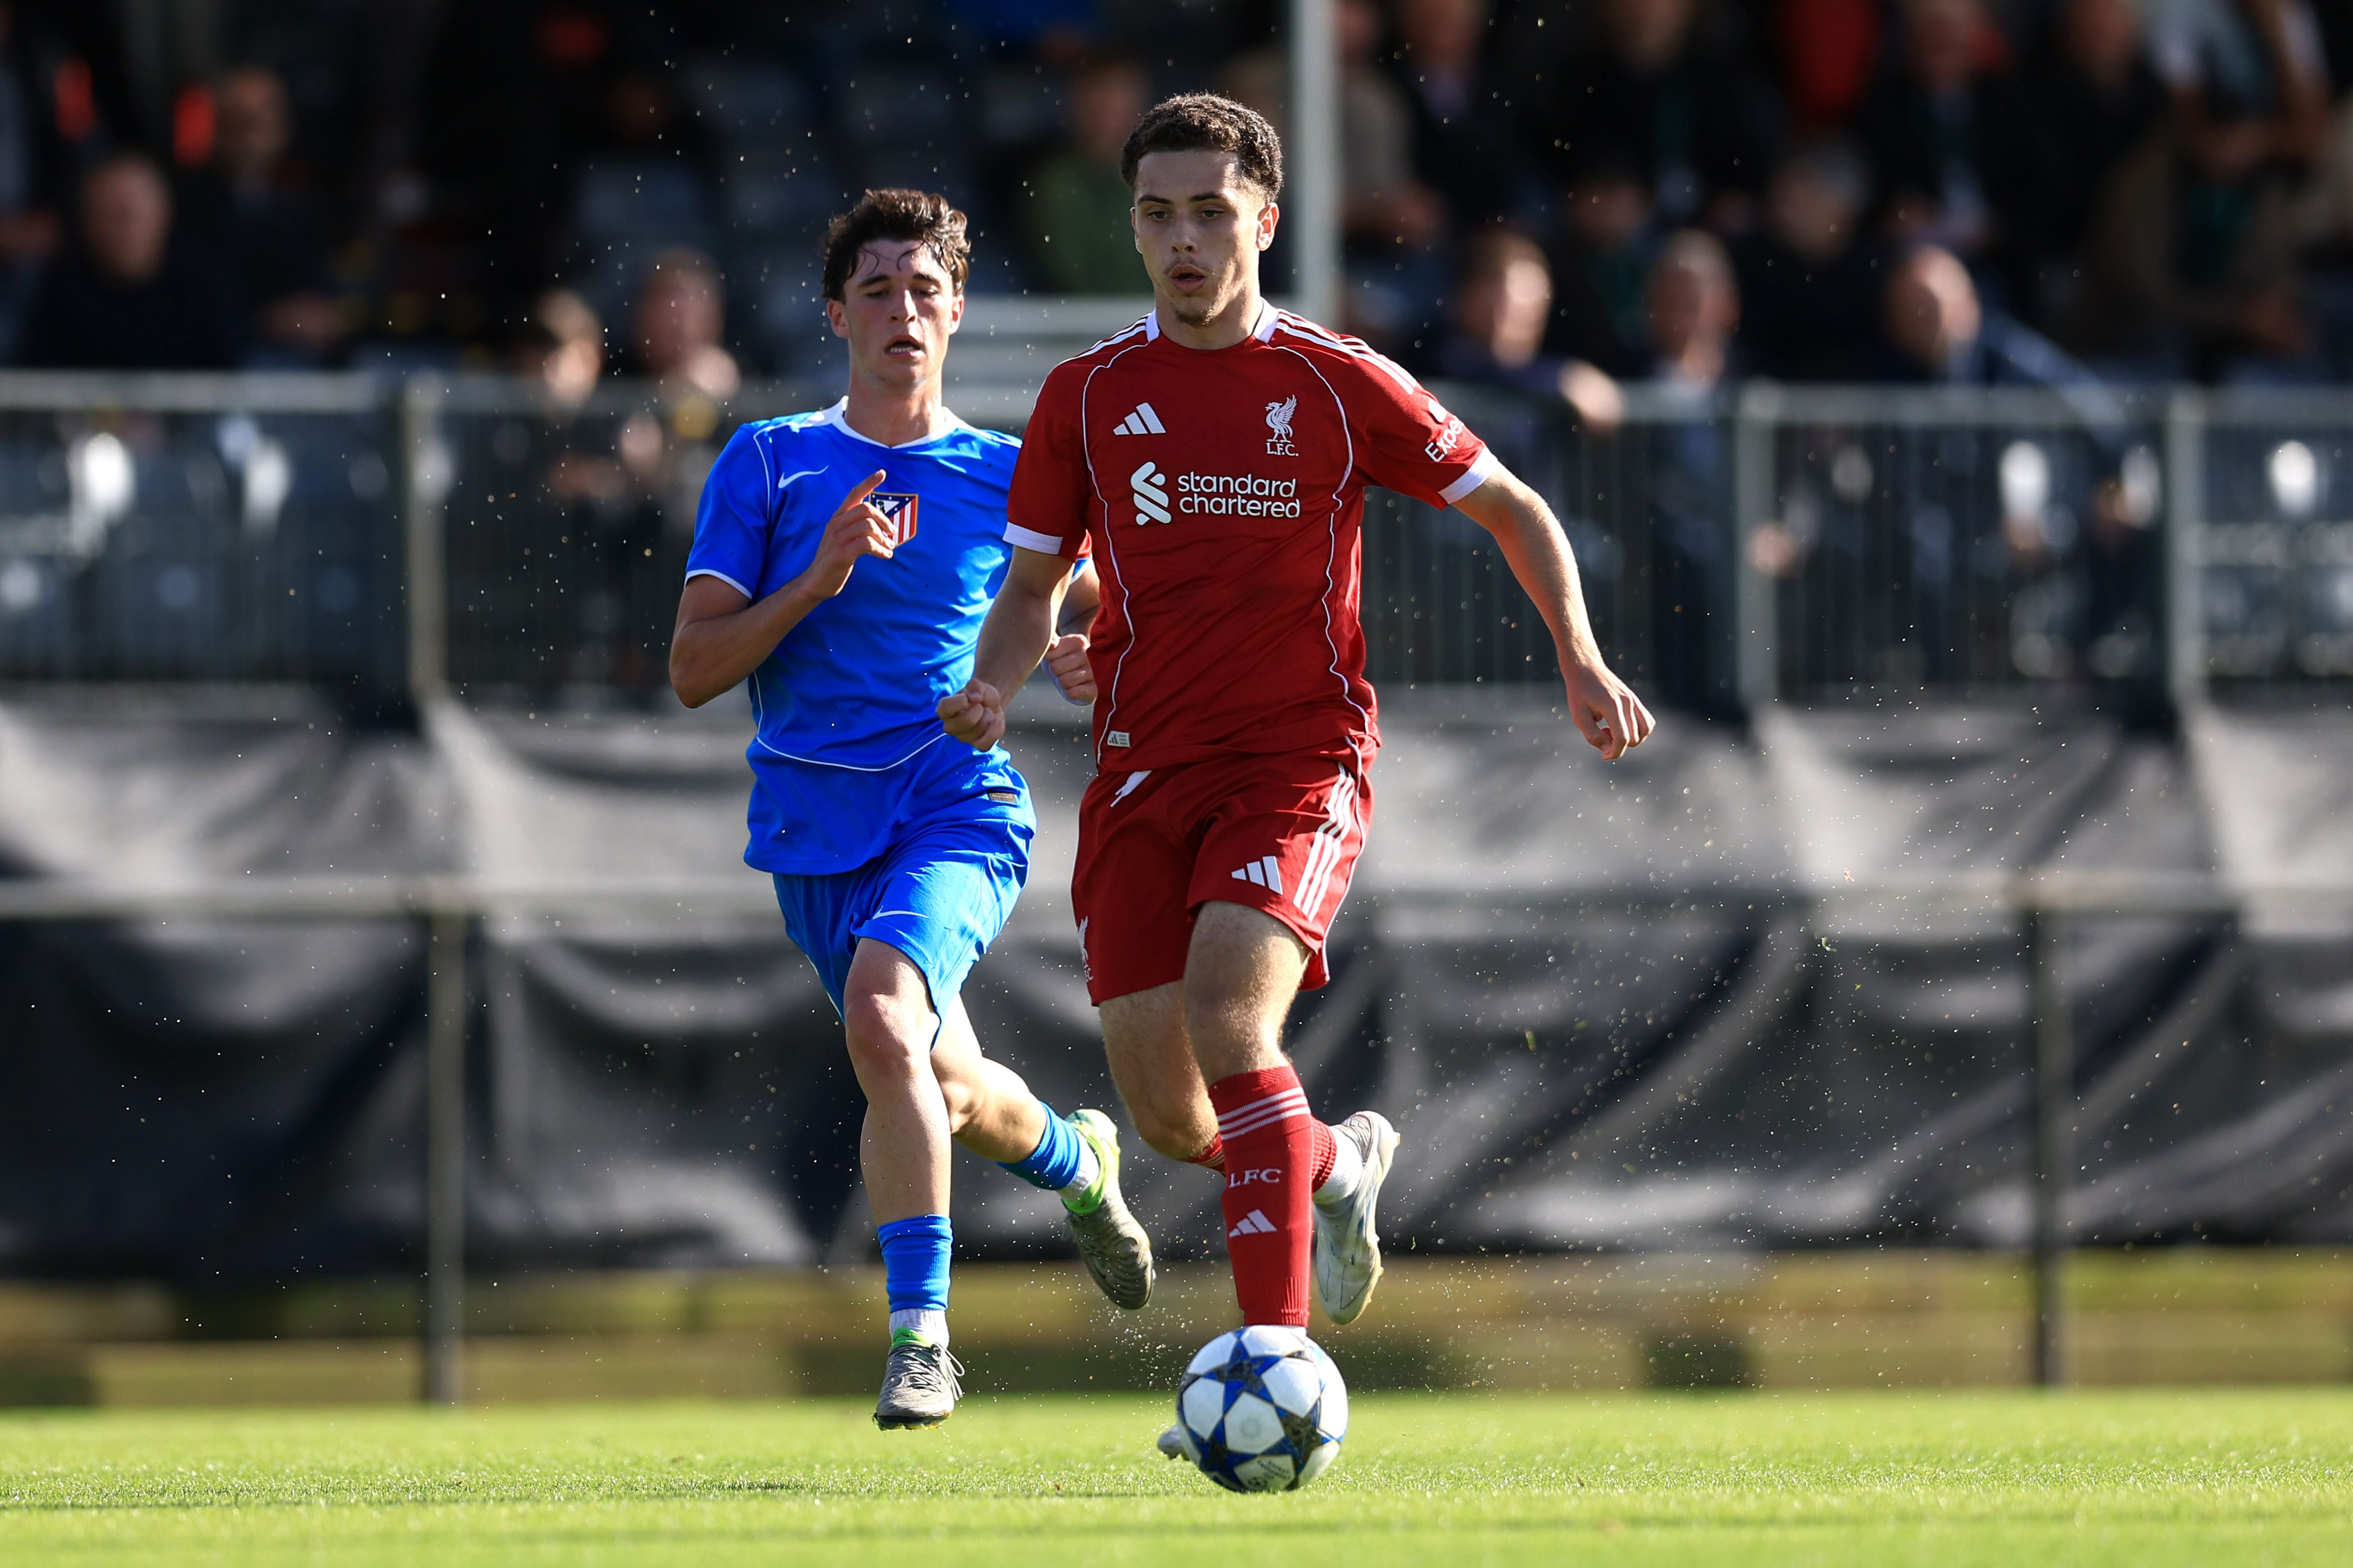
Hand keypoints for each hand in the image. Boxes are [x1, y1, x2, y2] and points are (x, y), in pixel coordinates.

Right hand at [796, 471, 893, 599]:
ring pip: (868, 526)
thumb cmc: (835, 559)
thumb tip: (884, 527)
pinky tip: (885, 556)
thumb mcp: (844, 539)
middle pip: (866, 509)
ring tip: (889, 548)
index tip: (882, 472)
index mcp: (838, 518)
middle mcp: (836, 524)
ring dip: (884, 538)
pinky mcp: (841, 553)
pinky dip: (880, 550)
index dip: (868, 482)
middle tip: (893, 533)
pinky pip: (867, 544)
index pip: (853, 494)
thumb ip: (858, 528)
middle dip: (884, 520)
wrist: (816, 581)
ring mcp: (837, 538)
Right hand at [938, 678, 1005, 748]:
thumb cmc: (979, 694)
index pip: (945, 708)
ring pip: (978, 732)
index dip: (960, 701)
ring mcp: (962, 738)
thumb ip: (975, 687)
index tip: (968, 697)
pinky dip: (995, 730)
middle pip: (966, 721)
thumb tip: (976, 698)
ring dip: (988, 718)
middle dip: (979, 710)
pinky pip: (985, 744)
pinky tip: (995, 721)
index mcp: (944, 709)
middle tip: (981, 706)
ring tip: (986, 712)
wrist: (991, 704)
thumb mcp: (978, 685)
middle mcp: (950, 726)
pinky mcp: (976, 745)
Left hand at [1045, 633, 1094, 703]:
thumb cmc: (1058, 660)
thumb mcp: (1051, 648)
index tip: (1056, 658)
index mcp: (1078, 641)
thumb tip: (1053, 644)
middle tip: (1061, 670)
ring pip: (1063, 681)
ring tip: (1066, 678)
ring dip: (1060, 683)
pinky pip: (1072, 694)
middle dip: (1054, 672)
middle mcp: (1087, 655)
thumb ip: (1050, 640)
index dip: (1048, 659)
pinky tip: (1073, 688)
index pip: (1050, 653)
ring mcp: (1092, 672)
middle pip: (1055, 667)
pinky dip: (1067, 693)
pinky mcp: (1093, 690)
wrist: (1072, 678)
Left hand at [1563, 658, 1654, 761]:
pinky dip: (1638, 730)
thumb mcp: (1579, 716)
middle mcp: (1628, 702)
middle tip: (1602, 734)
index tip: (1603, 756)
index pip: (1623, 738)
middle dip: (1618, 745)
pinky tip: (1620, 725)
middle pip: (1634, 738)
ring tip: (1612, 730)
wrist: (1585, 668)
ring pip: (1645, 730)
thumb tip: (1608, 751)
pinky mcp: (1635, 699)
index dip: (1614, 753)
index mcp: (1612, 706)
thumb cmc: (1579, 692)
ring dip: (1631, 739)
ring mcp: (1634, 700)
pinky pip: (1647, 721)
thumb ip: (1593, 736)